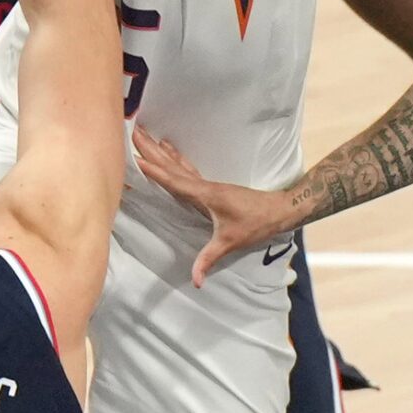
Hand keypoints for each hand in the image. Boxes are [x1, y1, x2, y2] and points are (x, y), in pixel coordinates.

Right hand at [132, 127, 302, 286]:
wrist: (278, 209)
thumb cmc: (255, 223)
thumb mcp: (230, 242)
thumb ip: (208, 259)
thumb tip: (195, 281)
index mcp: (205, 194)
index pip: (173, 180)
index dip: (153, 170)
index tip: (135, 157)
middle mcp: (204, 185)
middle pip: (171, 165)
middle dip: (151, 150)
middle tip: (134, 132)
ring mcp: (208, 184)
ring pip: (178, 165)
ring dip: (161, 151)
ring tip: (146, 135)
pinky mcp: (212, 187)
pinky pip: (187, 169)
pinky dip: (175, 158)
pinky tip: (170, 149)